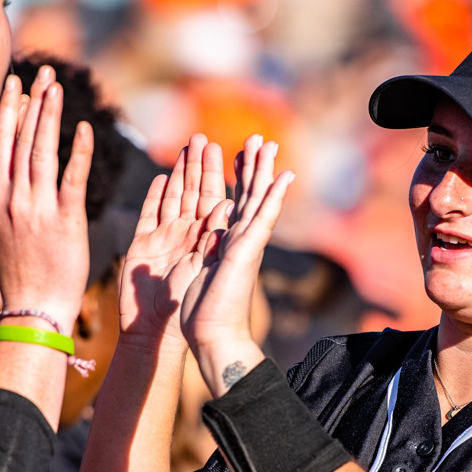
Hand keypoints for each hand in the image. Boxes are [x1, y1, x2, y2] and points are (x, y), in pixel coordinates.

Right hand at [0, 67, 91, 332]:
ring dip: (49, 116)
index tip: (15, 85)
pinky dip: (77, 152)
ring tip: (56, 87)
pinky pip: (72, 180)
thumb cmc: (16, 277)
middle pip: (19, 141)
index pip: (1, 146)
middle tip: (40, 72)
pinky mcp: (64, 222)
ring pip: (41, 152)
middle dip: (28, 102)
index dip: (8, 113)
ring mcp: (37, 209)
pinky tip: (84, 129)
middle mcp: (12, 200)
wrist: (29, 310)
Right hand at [118, 132, 228, 348]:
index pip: (221, 197)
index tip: (239, 148)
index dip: (229, 173)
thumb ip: (222, 235)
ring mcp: (166, 240)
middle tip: (204, 137)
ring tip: (187, 146)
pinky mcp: (142, 247)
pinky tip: (161, 178)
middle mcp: (191, 236)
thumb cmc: (202, 306)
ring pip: (175, 197)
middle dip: (202, 164)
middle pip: (197, 192)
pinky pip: (149, 215)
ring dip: (181, 172)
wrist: (164, 333)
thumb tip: (228, 204)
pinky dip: (156, 196)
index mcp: (213, 238)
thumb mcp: (218, 267)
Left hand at [180, 135, 293, 394]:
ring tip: (269, 143)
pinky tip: (285, 176)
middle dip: (249, 164)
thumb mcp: (186, 270)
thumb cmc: (197, 310)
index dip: (226, 174)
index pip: (225, 198)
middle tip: (257, 137)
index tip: (227, 151)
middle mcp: (235, 238)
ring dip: (263, 170)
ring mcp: (245, 242)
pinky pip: (264, 218)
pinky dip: (275, 196)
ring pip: (256, 198)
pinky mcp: (249, 250)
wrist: (210, 334)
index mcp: (219, 240)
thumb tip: (191, 236)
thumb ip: (188, 250)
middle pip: (244, 193)